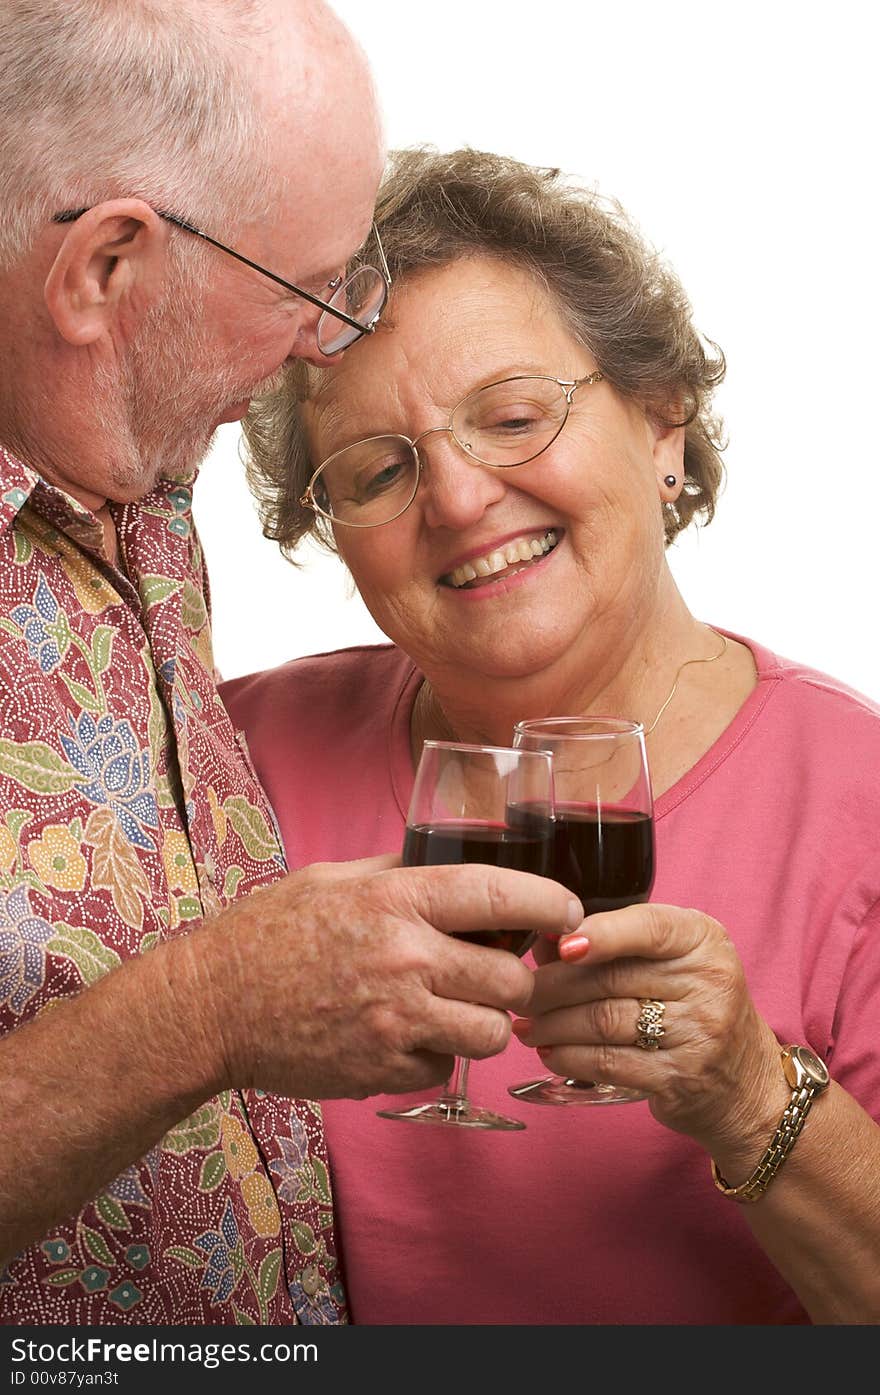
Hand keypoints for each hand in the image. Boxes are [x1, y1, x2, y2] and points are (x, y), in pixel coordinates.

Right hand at [193, 856, 582, 1102]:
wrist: (212, 1005)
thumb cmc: (270, 933)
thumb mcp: (334, 879)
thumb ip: (399, 872)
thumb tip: (454, 863)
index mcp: (397, 901)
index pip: (503, 897)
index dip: (551, 905)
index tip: (569, 914)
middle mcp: (406, 959)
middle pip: (512, 979)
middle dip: (516, 978)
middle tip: (498, 973)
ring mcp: (396, 1021)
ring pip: (492, 1033)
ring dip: (484, 1022)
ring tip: (454, 1008)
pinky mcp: (383, 1069)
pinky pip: (444, 1067)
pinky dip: (436, 1055)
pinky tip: (405, 1034)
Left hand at [516, 904, 781, 1155]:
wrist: (745, 1082)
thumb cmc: (693, 1004)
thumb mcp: (671, 958)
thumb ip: (616, 942)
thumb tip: (543, 939)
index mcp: (703, 940)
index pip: (648, 928)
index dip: (600, 935)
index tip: (559, 945)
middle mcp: (708, 982)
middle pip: (612, 978)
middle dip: (553, 985)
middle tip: (518, 991)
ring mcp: (698, 1033)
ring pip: (604, 1021)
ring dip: (553, 1024)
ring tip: (526, 1023)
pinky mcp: (680, 1078)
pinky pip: (609, 1063)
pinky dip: (570, 1057)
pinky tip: (549, 1052)